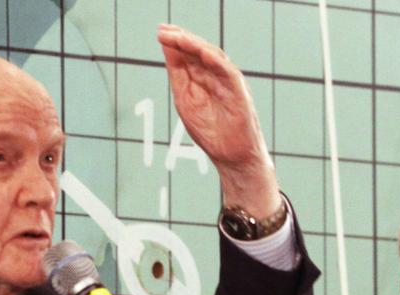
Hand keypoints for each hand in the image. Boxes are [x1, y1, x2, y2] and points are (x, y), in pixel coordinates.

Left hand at [157, 23, 278, 217]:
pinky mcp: (240, 93)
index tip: (159, 32)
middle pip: (199, 51)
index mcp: (202, 78)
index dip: (175, 42)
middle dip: (181, 39)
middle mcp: (216, 76)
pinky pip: (228, 73)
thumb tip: (167, 48)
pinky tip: (203, 53)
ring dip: (195, 45)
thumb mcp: (185, 100)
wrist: (231, 158)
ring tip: (178, 37)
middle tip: (163, 31)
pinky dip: (217, 62)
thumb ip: (178, 75)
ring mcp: (228, 83)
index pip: (188, 54)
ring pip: (213, 57)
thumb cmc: (211, 133)